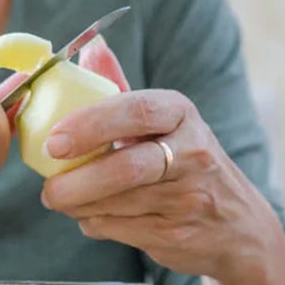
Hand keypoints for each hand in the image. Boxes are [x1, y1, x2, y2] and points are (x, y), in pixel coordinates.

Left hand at [41, 89, 280, 284]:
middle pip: (127, 168)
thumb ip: (125, 92)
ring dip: (80, 206)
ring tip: (61, 201)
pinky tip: (90, 217)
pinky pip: (121, 230)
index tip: (53, 141)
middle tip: (48, 190)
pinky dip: (95, 224)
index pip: (137, 111)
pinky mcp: (177, 235)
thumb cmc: (188, 166)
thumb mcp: (168, 123)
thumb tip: (91, 48)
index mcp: (182, 114)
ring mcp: (188, 199)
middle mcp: (192, 154)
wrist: (237, 227)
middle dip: (78, 181)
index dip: (91, 125)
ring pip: (118, 204)